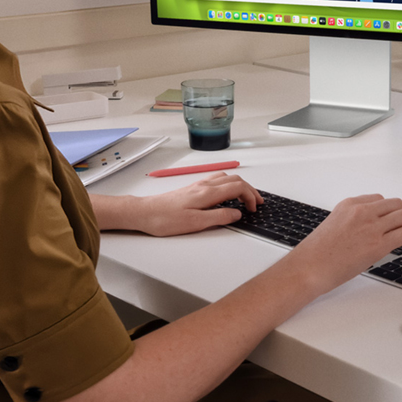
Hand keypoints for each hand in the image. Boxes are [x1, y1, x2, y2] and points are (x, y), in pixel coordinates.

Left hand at [102, 173, 262, 236]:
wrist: (144, 212)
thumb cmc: (166, 219)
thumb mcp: (196, 223)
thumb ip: (219, 217)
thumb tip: (237, 214)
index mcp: (208, 193)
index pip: (238, 187)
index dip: (250, 196)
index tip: (254, 209)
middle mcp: (204, 185)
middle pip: (235, 180)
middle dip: (250, 190)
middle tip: (257, 203)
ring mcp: (198, 185)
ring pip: (226, 178)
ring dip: (240, 186)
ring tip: (246, 198)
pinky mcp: (192, 189)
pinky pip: (217, 181)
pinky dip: (229, 186)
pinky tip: (226, 196)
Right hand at [285, 194, 401, 293]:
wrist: (309, 267)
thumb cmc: (316, 254)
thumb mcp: (333, 227)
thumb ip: (352, 224)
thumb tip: (366, 233)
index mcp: (349, 205)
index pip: (378, 199)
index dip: (391, 207)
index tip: (396, 212)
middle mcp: (362, 211)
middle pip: (394, 205)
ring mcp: (371, 227)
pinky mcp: (378, 244)